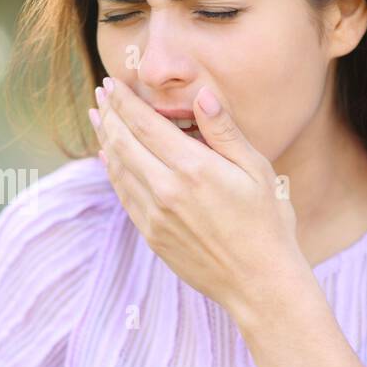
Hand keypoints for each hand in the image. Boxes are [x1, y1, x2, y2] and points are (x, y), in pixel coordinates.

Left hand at [89, 78, 305, 320]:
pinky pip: (124, 195)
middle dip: (108, 114)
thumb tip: (201, 95)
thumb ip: (224, 131)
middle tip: (99, 95)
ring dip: (106, 140)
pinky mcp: (151, 235)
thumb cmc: (267, 222)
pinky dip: (113, 171)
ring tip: (99, 119)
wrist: (259, 283)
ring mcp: (154, 216)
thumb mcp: (256, 169)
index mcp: (193, 168)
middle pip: (122, 143)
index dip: (124, 101)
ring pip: (118, 169)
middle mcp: (166, 190)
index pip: (144, 125)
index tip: (111, 83)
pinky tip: (110, 158)